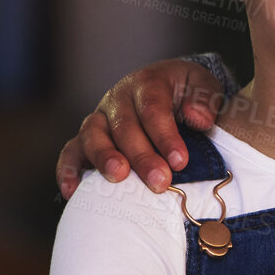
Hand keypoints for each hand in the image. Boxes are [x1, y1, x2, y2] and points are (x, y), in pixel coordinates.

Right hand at [55, 59, 223, 198]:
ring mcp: (99, 119)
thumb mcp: (204, 87)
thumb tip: (199, 119)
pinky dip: (69, 170)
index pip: (153, 108)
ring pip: (92, 135)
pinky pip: (71, 152)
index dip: (165, 135)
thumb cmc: (189, 94)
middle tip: (160, 181)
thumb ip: (205, 99)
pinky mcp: (86, 139)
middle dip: (141, 156)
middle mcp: (118, 99)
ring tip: (118, 177)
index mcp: (147, 83)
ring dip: (104, 158)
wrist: (169, 89)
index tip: (180, 161)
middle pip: (124, 126)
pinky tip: (73, 191)